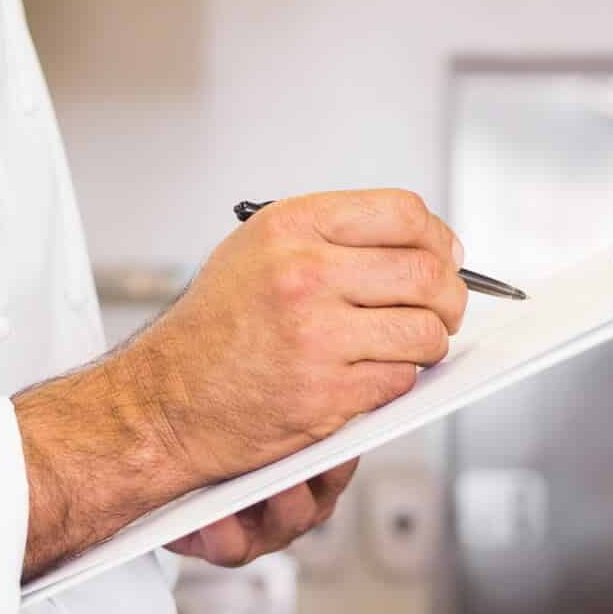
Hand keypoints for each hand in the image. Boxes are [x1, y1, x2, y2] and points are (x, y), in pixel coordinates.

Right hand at [14, 189, 464, 579]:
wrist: (163, 401)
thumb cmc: (210, 330)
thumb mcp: (257, 253)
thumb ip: (330, 238)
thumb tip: (418, 243)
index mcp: (291, 228)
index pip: (404, 212)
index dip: (437, 238)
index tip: (444, 257)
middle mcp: (304, 273)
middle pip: (427, 272)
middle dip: (450, 296)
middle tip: (443, 309)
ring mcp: (317, 335)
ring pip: (425, 331)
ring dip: (428, 343)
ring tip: (406, 346)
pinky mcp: (326, 392)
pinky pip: (400, 379)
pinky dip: (396, 381)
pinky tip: (368, 377)